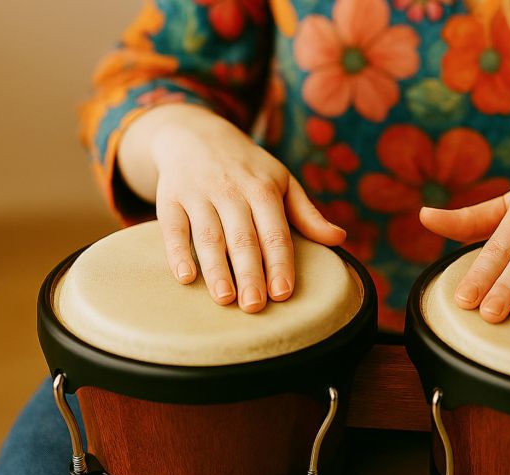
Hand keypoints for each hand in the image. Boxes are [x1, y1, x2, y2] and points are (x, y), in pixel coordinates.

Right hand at [118, 104, 344, 312]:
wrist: (195, 134)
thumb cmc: (248, 168)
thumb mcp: (281, 182)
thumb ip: (307, 214)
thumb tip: (340, 239)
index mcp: (263, 189)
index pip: (275, 232)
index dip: (279, 262)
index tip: (283, 292)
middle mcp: (231, 190)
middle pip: (242, 238)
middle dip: (250, 273)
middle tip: (255, 306)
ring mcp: (198, 194)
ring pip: (208, 236)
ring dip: (216, 268)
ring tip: (225, 299)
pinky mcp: (169, 198)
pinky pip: (172, 228)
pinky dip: (177, 252)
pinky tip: (185, 277)